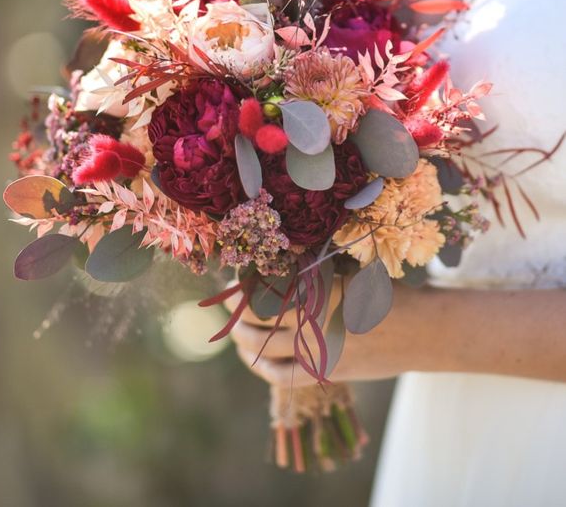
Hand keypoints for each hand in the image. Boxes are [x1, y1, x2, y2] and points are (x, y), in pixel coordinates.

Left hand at [228, 277, 422, 387]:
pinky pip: (282, 376)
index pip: (264, 290)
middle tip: (226, 305)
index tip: (235, 279)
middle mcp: (312, 322)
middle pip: (256, 319)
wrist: (422, 332)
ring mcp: (317, 351)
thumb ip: (314, 279)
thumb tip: (276, 272)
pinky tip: (253, 360)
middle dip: (235, 312)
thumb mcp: (349, 277)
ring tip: (234, 332)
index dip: (243, 285)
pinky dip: (262, 368)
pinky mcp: (325, 373)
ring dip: (242, 340)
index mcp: (317, 291)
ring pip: (262, 350)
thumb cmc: (386, 295)